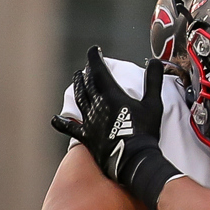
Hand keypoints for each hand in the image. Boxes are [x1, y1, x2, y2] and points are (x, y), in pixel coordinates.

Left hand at [51, 48, 181, 209]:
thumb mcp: (153, 104)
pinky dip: (62, 122)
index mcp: (111, 95)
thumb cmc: (144, 132)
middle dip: (86, 73)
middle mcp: (96, 106)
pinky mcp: (86, 137)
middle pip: (87, 84)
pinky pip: (70, 128)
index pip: (99, 70)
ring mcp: (89, 122)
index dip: (95, 58)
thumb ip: (153, 81)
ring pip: (79, 100)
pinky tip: (55, 118)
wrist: (134, 160)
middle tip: (86, 67)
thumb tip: (154, 61)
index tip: (94, 50)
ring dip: (77, 87)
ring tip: (76, 79)